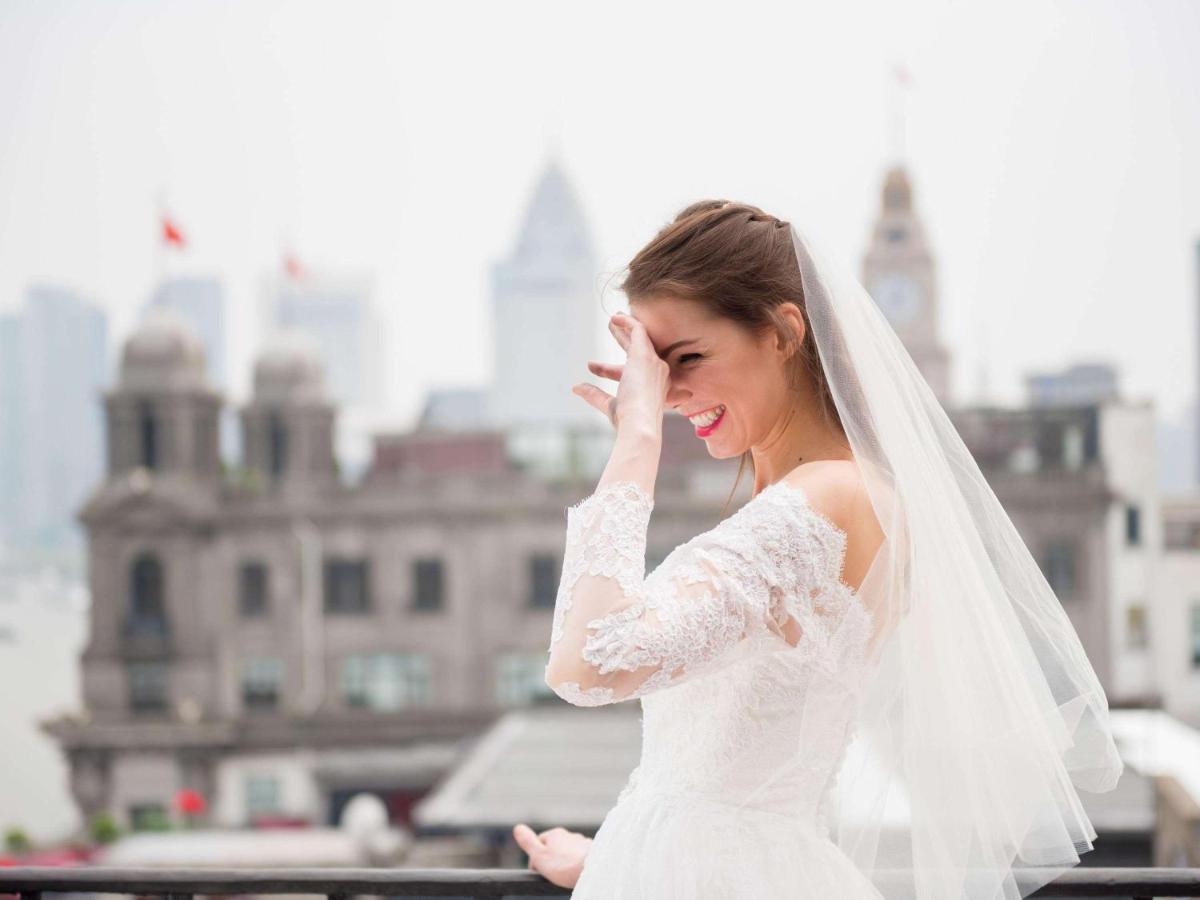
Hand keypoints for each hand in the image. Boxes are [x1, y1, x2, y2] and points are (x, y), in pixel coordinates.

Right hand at [512, 822, 592, 888]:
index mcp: (555, 834)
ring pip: (569, 852)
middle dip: (552, 859)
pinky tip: (578, 872)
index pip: (539, 842)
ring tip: (566, 874)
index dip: (535, 858)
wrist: (594, 869)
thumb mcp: (540, 855)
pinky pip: (581, 857)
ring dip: (566, 861)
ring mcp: (582, 842)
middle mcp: (569, 835)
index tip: (538, 871)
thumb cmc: (566, 865)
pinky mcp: (593, 851)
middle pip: (555, 847)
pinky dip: (578, 863)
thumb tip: (517, 827)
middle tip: (553, 874)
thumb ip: (528, 842)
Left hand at [573, 313, 668, 433]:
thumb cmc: (628, 420)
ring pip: (640, 337)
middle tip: (611, 326)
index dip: (608, 370)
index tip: (590, 367)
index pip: (630, 373)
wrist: (639, 424)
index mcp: (651, 388)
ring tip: (613, 317)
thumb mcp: (609, 405)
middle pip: (638, 351)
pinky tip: (615, 318)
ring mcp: (654, 362)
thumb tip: (576, 388)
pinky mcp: (645, 354)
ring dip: (626, 326)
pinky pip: (639, 330)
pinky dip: (627, 322)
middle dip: (624, 339)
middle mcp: (657, 373)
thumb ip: (594, 395)